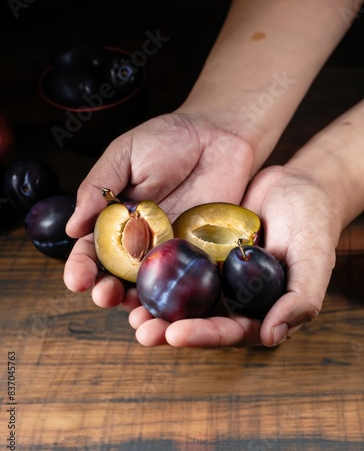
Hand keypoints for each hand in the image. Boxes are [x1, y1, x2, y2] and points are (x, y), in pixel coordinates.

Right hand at [64, 110, 255, 306]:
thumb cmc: (168, 138)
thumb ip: (99, 189)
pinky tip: (173, 311)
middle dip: (108, 291)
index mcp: (117, 220)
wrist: (219, 135)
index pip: (93, 250)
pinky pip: (190, 280)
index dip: (82, 267)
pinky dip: (181, 299)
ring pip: (152, 287)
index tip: (77, 279)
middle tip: (104, 297)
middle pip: (120, 276)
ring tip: (135, 315)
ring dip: (141, 305)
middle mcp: (142, 241)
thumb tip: (71, 229)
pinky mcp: (203, 253)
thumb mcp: (125, 155)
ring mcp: (173, 249)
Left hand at [128, 165, 340, 346]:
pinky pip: (175, 261)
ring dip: (152, 304)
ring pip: (180, 294)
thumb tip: (272, 337)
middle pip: (197, 319)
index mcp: (259, 308)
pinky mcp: (199, 249)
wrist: (296, 184)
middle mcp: (232, 295)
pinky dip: (155, 268)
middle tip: (141, 330)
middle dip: (167, 328)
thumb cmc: (312, 222)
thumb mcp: (314, 258)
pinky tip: (132, 270)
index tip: (176, 335)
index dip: (204, 336)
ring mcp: (213, 272)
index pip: (230, 331)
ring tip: (126, 308)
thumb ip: (301, 298)